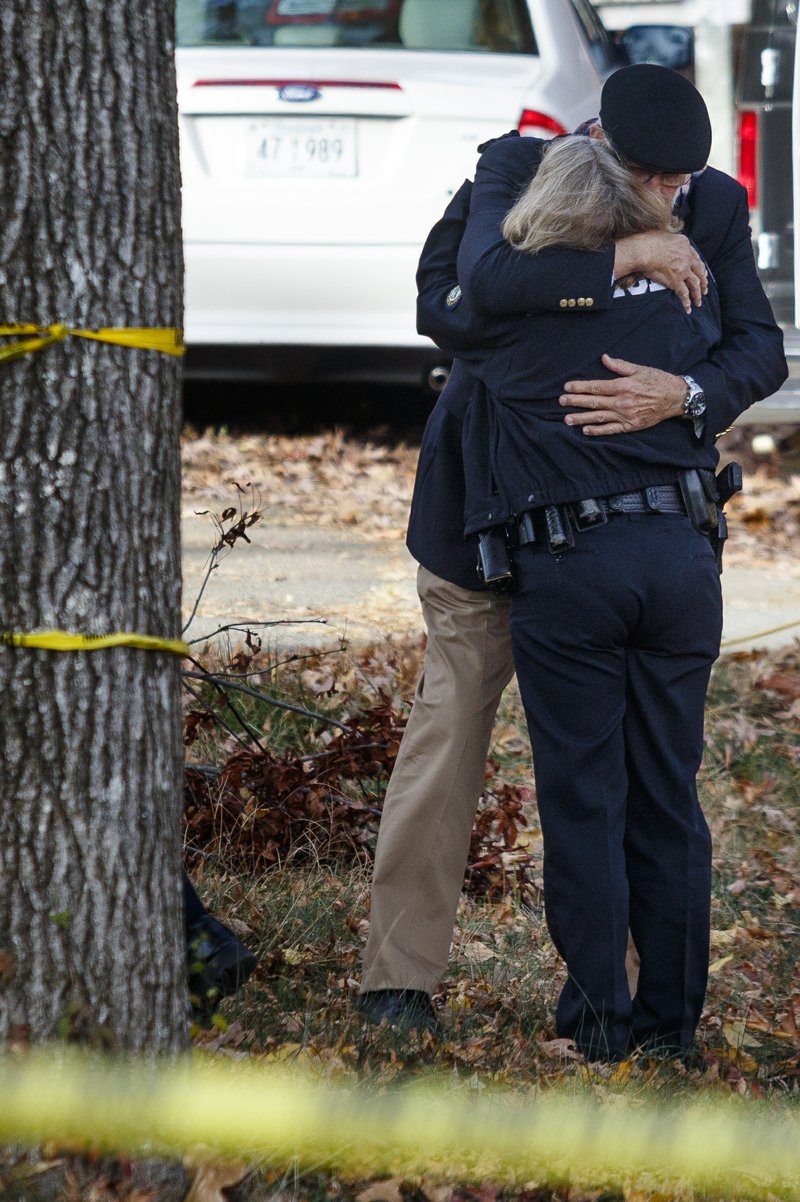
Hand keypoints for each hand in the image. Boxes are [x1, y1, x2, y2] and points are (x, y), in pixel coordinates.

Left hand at [560, 355, 686, 434]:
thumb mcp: (639, 369)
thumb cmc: (657, 380)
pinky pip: (611, 429)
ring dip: (582, 418)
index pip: (596, 387)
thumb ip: (620, 366)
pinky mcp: (630, 426)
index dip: (580, 387)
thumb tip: (604, 358)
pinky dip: (598, 430)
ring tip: (567, 419)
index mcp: (623, 386)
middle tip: (560, 402)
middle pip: (594, 402)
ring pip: (599, 417)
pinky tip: (585, 430)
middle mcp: (622, 401)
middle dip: (575, 402)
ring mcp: (626, 415)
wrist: (676, 397)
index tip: (567, 388)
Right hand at [614, 232, 707, 313]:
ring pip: (695, 283)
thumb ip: (669, 239)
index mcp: (685, 245)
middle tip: (705, 289)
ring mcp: (683, 269)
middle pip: (699, 271)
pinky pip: (684, 293)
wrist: (644, 250)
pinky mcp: (675, 280)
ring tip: (699, 302)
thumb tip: (665, 240)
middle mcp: (687, 257)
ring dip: (698, 294)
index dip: (699, 266)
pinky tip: (688, 308)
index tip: (702, 272)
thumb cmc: (648, 241)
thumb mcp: (664, 234)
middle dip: (703, 281)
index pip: (696, 257)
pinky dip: (687, 302)